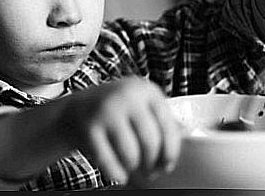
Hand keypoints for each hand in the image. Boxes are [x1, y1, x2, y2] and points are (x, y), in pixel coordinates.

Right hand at [59, 77, 182, 183]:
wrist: (76, 109)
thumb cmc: (116, 111)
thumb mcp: (140, 105)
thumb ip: (161, 118)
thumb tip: (188, 137)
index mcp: (145, 90)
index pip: (168, 125)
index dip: (171, 151)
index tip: (167, 164)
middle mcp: (127, 95)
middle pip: (151, 141)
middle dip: (153, 163)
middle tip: (150, 172)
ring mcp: (106, 110)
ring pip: (131, 153)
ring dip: (134, 168)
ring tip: (132, 169)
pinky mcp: (89, 128)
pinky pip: (108, 161)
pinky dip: (117, 173)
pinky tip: (119, 174)